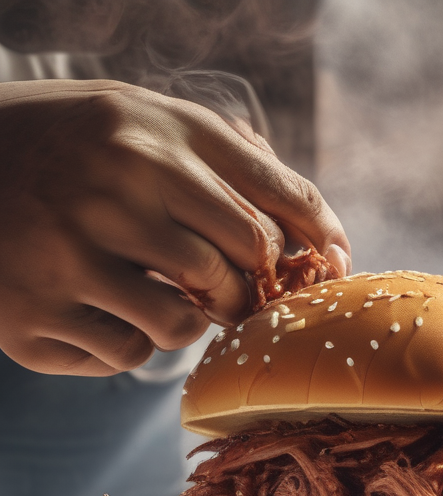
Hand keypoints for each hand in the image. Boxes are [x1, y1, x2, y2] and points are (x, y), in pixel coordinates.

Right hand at [0, 79, 350, 375]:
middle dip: (253, 288)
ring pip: (189, 321)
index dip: (321, 236)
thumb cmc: (63, 148)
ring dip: (191, 323)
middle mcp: (117, 182)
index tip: (336, 262)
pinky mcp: (31, 312)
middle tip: (235, 293)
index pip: (277, 193)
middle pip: (245, 260)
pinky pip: (128, 354)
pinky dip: (128, 345)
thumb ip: (218, 155)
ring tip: (159, 299)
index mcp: (155, 129)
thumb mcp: (135, 119)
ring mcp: (69, 249)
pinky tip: (96, 311)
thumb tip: (316, 224)